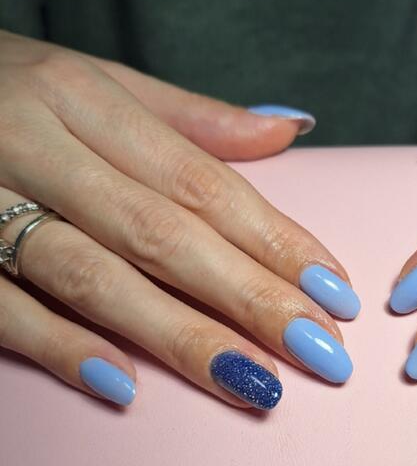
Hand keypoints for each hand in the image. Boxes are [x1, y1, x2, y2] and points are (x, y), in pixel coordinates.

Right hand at [0, 31, 359, 409]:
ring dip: (178, 336)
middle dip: (249, 298)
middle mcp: (35, 146)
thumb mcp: (91, 79)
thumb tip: (288, 132)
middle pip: (164, 234)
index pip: (203, 182)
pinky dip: (62, 346)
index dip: (275, 239)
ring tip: (253, 381)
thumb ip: (191, 117)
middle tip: (319, 351)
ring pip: (94, 277)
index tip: (334, 290)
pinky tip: (125, 385)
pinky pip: (2, 308)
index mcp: (82, 98)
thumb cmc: (4, 84)